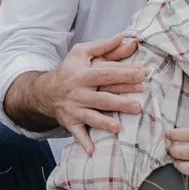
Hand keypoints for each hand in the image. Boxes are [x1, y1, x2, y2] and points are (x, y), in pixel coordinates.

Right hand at [15, 37, 143, 153]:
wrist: (46, 91)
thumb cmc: (69, 70)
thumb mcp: (82, 52)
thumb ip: (103, 46)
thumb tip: (123, 37)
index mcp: (83, 75)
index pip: (107, 74)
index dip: (125, 74)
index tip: (143, 75)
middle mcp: (79, 94)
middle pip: (102, 98)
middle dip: (120, 102)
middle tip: (138, 105)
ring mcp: (75, 110)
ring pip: (92, 117)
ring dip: (104, 123)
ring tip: (118, 127)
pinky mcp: (71, 123)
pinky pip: (77, 134)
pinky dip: (84, 143)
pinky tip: (92, 152)